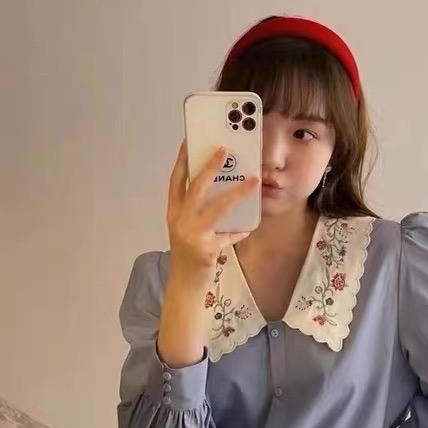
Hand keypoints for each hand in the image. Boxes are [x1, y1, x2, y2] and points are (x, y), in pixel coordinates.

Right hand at [166, 139, 260, 274]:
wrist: (184, 285)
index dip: (182, 161)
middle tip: (224, 150)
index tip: (189, 142)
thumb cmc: (188, 256)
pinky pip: (230, 236)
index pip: (176, 182)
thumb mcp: (186, 230)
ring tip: (254, 180)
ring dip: (238, 193)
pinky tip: (250, 226)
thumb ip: (196, 213)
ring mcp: (193, 235)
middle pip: (196, 188)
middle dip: (210, 167)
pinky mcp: (206, 249)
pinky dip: (241, 231)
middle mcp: (180, 221)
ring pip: (218, 208)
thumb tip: (221, 190)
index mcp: (173, 214)